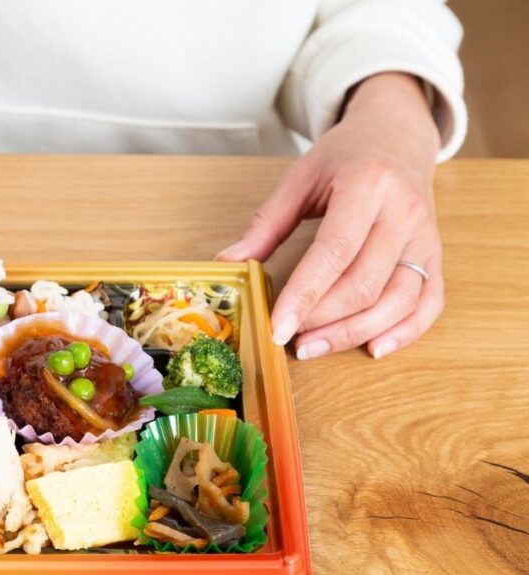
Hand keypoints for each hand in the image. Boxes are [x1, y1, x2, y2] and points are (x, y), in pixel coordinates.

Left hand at [217, 72, 444, 359]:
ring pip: (398, 300)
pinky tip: (373, 348)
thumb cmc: (344, 157)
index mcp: (367, 186)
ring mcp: (426, 236)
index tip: (278, 327)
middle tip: (289, 338)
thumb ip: (266, 224)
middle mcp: (403, 213)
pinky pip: (429, 302)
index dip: (305, 295)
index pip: (334, 252)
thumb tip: (229, 263)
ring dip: (355, 333)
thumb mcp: (299, 178)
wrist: (397, 134)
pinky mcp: (436, 254)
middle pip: (365, 284)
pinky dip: (405, 331)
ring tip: (315, 346)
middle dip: (324, 320)